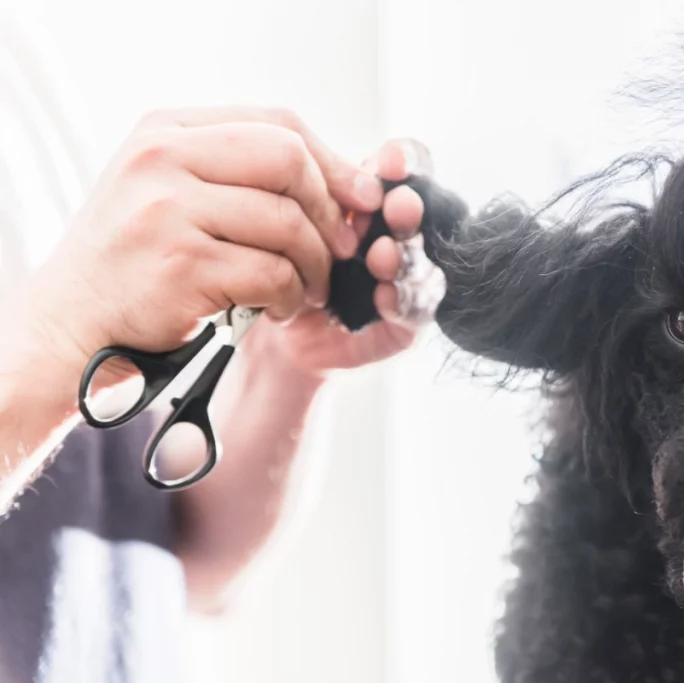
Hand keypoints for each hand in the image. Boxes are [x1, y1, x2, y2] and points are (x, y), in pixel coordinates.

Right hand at [10, 107, 383, 387]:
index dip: (331, 162)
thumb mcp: (173, 193)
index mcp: (166, 131)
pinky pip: (273, 273)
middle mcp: (162, 159)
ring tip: (308, 289)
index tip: (360, 200)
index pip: (277, 124)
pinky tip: (280, 309)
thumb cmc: (140, 259)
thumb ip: (242, 173)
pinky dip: (291, 296)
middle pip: (289, 161)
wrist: (74, 322)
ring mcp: (167, 210)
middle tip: (338, 251)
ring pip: (287, 223)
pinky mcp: (181, 265)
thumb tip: (352, 186)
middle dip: (328, 210)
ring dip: (314, 265)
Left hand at [244, 139, 438, 375]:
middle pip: (419, 216)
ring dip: (404, 258)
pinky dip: (402, 302)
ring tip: (382, 256)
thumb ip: (308, 185)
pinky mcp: (402, 326)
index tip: (392, 161)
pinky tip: (384, 296)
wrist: (262, 320)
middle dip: (408, 209)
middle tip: (398, 204)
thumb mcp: (285, 212)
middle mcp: (395, 235)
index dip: (407, 163)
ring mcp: (403, 281)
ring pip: (422, 265)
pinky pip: (415, 314)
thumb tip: (317, 153)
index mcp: (372, 200)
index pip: (406, 171)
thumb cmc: (273, 256)